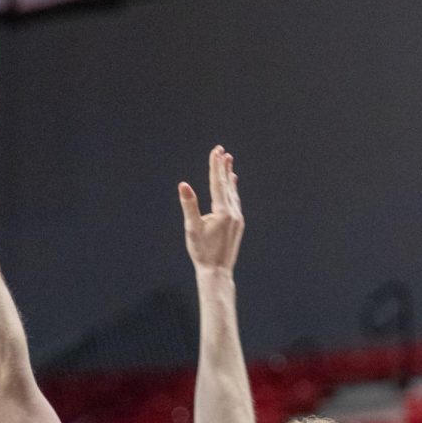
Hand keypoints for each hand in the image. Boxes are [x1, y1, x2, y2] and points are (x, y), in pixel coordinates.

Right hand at [179, 145, 242, 273]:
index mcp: (223, 212)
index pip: (218, 183)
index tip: (216, 151)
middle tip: (222, 151)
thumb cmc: (201, 251)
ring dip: (229, 177)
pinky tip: (232, 186)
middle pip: (227, 185)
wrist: (217, 271)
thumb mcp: (192, 228)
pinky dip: (232, 190)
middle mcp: (234, 212)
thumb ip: (189, 205)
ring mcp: (238, 218)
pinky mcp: (237, 224)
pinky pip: (235, 201)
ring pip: (233, 193)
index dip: (215, 166)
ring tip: (229, 163)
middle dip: (223, 167)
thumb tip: (184, 185)